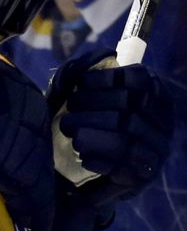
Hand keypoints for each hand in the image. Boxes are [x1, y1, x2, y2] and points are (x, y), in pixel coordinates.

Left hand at [47, 50, 173, 230]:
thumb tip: (103, 54)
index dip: (106, 79)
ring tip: (69, 132)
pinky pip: (123, 162)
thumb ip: (78, 72)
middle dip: (91, 105)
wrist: (69, 176)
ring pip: (126, 132)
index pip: (139, 79)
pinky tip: (82, 155)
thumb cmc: (74, 123)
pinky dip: (97, 156)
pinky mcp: (143, 175)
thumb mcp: (69, 94)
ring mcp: (157, 149)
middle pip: (131, 104)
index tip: (81, 85)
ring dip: (88, 129)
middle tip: (68, 112)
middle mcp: (162, 121)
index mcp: (151, 94)